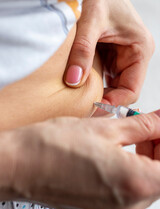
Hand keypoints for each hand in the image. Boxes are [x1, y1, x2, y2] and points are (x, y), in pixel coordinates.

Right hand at [3, 110, 158, 208]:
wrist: (19, 165)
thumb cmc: (54, 146)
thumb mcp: (106, 128)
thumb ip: (143, 126)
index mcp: (136, 184)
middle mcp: (130, 207)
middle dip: (159, 149)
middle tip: (150, 126)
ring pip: (148, 184)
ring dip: (148, 159)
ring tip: (134, 136)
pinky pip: (130, 192)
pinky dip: (133, 171)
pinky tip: (120, 152)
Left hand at [64, 0, 153, 114]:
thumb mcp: (91, 20)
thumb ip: (82, 50)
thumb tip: (74, 80)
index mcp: (139, 51)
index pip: (131, 90)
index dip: (114, 103)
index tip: (93, 108)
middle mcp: (133, 58)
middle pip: (122, 92)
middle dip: (105, 102)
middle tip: (84, 110)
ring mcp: (121, 59)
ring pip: (113, 88)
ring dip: (98, 95)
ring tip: (81, 102)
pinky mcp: (110, 58)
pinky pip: (104, 79)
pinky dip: (93, 86)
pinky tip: (81, 89)